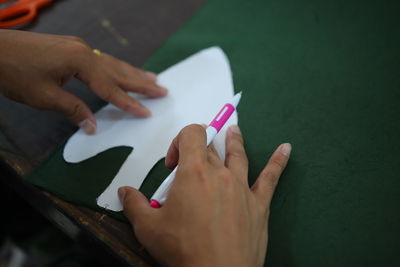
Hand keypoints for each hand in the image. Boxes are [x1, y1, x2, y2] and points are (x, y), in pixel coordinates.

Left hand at [0, 30, 166, 133]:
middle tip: (163, 90)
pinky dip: (117, 68)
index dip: (129, 102)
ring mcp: (78, 47)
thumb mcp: (44, 96)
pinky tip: (123, 71)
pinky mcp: (71, 47)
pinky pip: (102, 60)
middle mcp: (84, 51)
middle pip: (119, 70)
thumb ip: (73, 110)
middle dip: (141, 82)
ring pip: (112, 63)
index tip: (147, 112)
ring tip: (153, 79)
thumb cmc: (15, 73)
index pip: (111, 87)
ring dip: (133, 72)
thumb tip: (93, 126)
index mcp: (80, 62)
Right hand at [119, 124, 290, 266]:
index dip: (178, 142)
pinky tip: (286, 149)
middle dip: (200, 148)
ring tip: (234, 130)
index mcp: (194, 172)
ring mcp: (242, 188)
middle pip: (212, 146)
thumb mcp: (148, 229)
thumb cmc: (183, 250)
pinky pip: (270, 178)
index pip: (191, 134)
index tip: (171, 165)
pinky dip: (279, 162)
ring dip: (234, 140)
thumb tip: (124, 191)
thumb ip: (134, 205)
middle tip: (192, 161)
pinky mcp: (259, 205)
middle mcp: (220, 174)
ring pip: (238, 154)